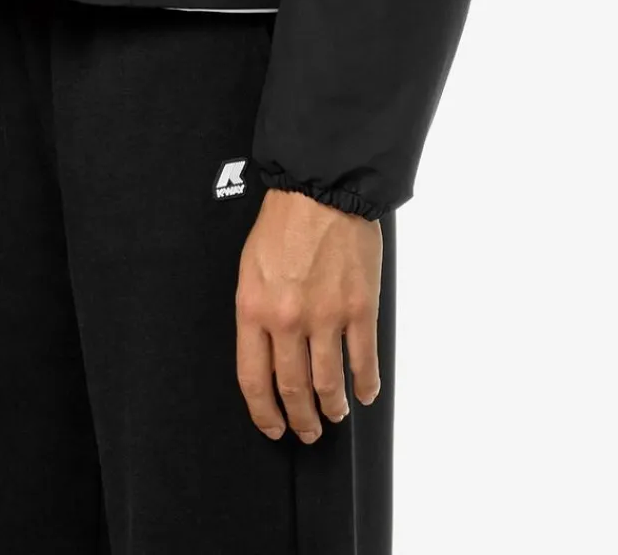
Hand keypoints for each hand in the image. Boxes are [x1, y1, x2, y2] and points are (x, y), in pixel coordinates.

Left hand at [235, 186, 383, 441]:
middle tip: (308, 430)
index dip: (264, 413)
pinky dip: (366, 385)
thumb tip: (266, 355)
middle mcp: (288, 319)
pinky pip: (364, 362)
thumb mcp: (251, 268)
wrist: (322, 188)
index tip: (273, 426)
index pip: (253, 380)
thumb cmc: (285, 222)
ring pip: (328, 384)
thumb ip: (257, 313)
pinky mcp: (360, 309)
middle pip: (293, 389)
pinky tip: (366, 393)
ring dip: (333, 407)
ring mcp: (326, 316)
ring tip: (336, 413)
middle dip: (301, 419)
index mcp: (254, 308)